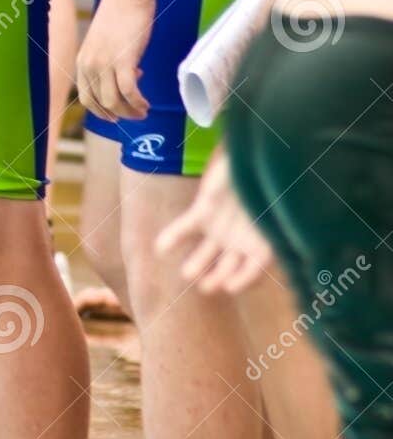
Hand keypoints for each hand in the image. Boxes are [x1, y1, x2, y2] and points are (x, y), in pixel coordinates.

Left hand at [76, 0, 151, 119]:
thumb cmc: (120, 15)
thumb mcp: (106, 43)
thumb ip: (111, 62)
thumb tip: (132, 77)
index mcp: (82, 62)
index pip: (86, 99)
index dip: (101, 112)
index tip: (115, 114)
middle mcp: (89, 65)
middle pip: (100, 104)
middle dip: (118, 115)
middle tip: (134, 115)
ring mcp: (104, 63)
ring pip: (114, 102)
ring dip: (130, 111)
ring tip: (143, 111)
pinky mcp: (123, 60)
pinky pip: (129, 91)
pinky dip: (138, 102)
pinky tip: (146, 104)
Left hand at [157, 146, 272, 294]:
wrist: (251, 150)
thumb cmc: (268, 176)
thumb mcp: (278, 199)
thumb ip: (275, 221)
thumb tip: (277, 238)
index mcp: (265, 240)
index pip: (256, 269)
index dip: (244, 280)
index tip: (231, 287)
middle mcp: (242, 240)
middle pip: (228, 267)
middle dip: (218, 278)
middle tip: (207, 287)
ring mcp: (222, 228)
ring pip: (206, 253)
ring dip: (196, 264)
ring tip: (187, 273)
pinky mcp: (203, 211)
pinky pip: (186, 228)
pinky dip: (173, 238)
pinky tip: (160, 249)